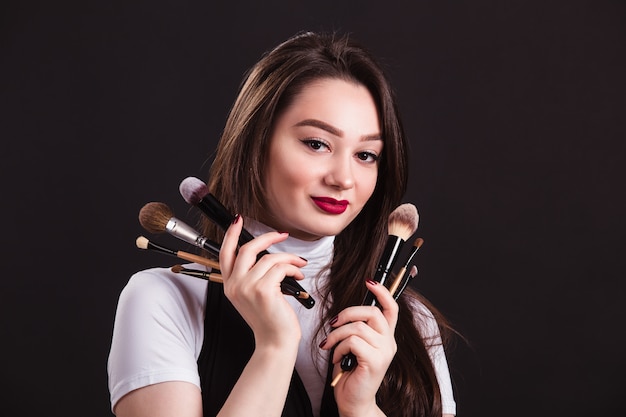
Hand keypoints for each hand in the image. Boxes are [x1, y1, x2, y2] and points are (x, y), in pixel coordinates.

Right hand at [219, 215, 306, 347]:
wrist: (275, 342)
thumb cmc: (269, 320)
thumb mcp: (254, 295)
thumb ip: (253, 275)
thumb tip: (268, 253)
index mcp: (230, 285)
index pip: (226, 253)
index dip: (232, 234)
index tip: (238, 220)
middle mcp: (234, 285)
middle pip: (247, 248)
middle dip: (267, 237)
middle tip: (281, 235)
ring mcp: (247, 287)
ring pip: (270, 258)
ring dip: (289, 258)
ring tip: (299, 265)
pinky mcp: (263, 290)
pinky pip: (281, 268)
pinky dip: (293, 268)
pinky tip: (299, 275)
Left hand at [320, 279, 398, 416]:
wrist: (353, 401)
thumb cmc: (350, 373)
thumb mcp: (353, 346)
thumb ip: (356, 328)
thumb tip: (345, 313)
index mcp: (385, 336)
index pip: (391, 308)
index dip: (382, 292)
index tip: (370, 281)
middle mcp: (389, 343)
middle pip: (372, 312)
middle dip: (347, 313)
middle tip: (333, 324)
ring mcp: (384, 352)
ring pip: (357, 327)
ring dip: (337, 335)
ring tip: (330, 346)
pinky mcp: (375, 361)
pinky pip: (353, 342)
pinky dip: (338, 347)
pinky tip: (335, 358)